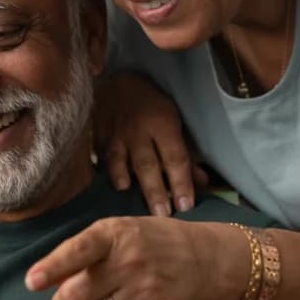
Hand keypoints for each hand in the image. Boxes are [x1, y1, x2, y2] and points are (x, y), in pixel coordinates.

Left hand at [26, 216, 233, 299]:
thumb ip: (82, 252)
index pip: (79, 251)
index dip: (53, 267)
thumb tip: (45, 280)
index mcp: (116, 235)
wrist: (203, 259)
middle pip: (77, 296)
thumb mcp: (118, 233)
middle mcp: (131, 263)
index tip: (33, 282)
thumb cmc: (149, 243)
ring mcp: (147, 292)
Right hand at [94, 72, 207, 215]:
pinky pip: (102, 159)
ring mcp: (115, 134)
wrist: (116, 83)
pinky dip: (107, 175)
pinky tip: (112, 190)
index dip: (182, 182)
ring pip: (121, 163)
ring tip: (132, 207)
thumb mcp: (173, 122)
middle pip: (148, 165)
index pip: (175, 157)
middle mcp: (139, 130)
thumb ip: (184, 155)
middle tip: (163, 216)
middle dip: (156, 192)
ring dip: (128, 185)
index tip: (186, 207)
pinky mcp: (98, 138)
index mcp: (163, 123)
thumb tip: (202, 184)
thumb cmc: (151, 106)